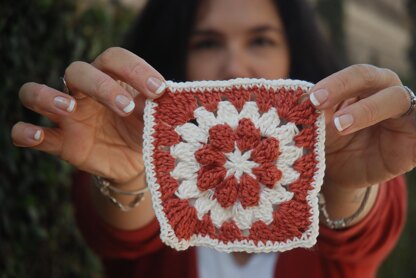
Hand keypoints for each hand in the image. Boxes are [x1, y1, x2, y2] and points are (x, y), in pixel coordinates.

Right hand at [11, 47, 165, 184]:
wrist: (134, 163)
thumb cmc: (144, 131)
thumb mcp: (155, 118)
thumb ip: (160, 106)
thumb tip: (170, 96)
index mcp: (111, 79)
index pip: (114, 58)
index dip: (135, 69)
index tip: (159, 90)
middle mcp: (84, 92)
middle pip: (77, 71)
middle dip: (101, 86)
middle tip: (126, 107)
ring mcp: (67, 116)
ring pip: (36, 92)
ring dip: (48, 96)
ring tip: (69, 108)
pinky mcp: (58, 141)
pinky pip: (26, 132)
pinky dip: (24, 132)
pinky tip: (35, 135)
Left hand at [310, 64, 415, 188]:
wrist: (340, 173)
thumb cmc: (330, 140)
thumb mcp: (319, 125)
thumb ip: (314, 111)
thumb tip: (296, 100)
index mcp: (366, 85)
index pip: (356, 74)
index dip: (334, 83)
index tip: (310, 98)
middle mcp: (388, 93)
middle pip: (373, 78)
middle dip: (343, 87)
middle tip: (317, 103)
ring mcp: (405, 116)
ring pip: (395, 100)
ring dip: (367, 110)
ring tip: (340, 125)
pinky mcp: (414, 143)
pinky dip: (412, 132)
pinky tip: (391, 140)